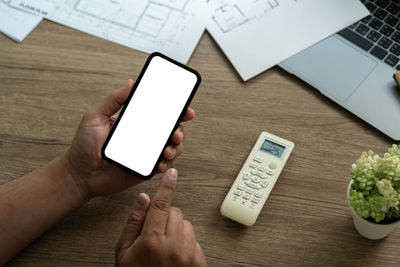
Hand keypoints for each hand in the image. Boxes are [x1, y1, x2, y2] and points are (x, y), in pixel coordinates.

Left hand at [65, 80, 194, 198]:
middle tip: (176, 132)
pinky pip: (162, 166)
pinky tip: (160, 163)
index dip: (175, 110)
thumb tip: (131, 83)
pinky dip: (165, 164)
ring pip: (171, 148)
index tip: (185, 109)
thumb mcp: (95, 117)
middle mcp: (143, 136)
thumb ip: (113, 100)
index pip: (159, 113)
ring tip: (168, 149)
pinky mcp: (145, 170)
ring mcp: (146, 153)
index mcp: (134, 122)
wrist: (79, 175)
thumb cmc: (83, 146)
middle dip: (180, 129)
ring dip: (175, 147)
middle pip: (170, 130)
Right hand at [115, 168, 205, 266]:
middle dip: (165, 218)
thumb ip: (134, 222)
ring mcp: (189, 255)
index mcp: (151, 242)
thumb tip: (144, 198)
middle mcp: (173, 246)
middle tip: (155, 234)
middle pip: (175, 213)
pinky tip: (175, 256)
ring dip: (177, 230)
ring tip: (165, 248)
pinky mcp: (199, 262)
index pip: (161, 205)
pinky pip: (195, 239)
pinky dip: (186, 243)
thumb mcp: (124, 252)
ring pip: (187, 225)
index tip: (172, 173)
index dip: (166, 187)